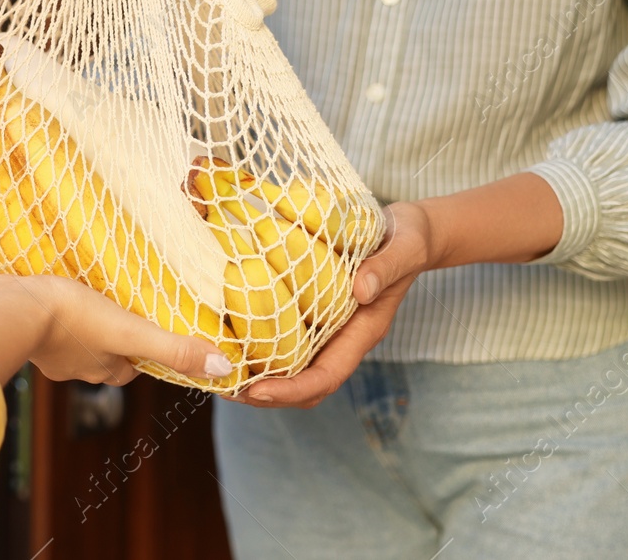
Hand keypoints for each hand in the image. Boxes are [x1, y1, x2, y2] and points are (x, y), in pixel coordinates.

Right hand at [0, 273, 231, 386]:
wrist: (12, 309)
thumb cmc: (73, 318)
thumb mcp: (131, 330)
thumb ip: (173, 349)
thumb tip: (223, 369)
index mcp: (104, 367)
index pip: (130, 367)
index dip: (140, 352)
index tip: (144, 330)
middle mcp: (75, 365)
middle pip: (101, 354)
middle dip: (108, 337)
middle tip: (114, 309)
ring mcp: (46, 350)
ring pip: (70, 339)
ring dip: (77, 323)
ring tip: (82, 297)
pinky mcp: (22, 327)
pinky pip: (41, 322)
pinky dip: (47, 311)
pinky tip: (48, 290)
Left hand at [237, 201, 437, 408]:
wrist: (410, 232)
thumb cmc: (407, 239)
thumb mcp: (403, 247)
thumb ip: (385, 267)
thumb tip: (359, 290)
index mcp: (363, 332)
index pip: (326, 376)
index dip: (291, 389)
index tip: (256, 390)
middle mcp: (342, 338)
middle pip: (303, 386)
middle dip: (264, 395)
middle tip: (222, 388)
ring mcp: (328, 329)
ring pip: (291, 368)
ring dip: (256, 375)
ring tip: (216, 369)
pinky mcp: (315, 313)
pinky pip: (285, 339)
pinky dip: (258, 345)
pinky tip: (229, 332)